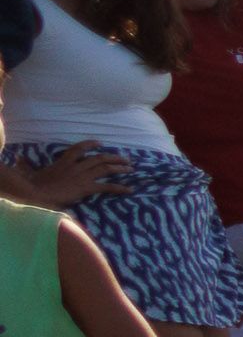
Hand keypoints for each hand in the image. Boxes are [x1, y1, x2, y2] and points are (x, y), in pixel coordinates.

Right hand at [4, 142, 129, 207]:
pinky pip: (108, 186)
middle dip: (114, 157)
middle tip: (126, 159)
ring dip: (120, 168)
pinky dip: (120, 188)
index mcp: (64, 162)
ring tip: (131, 169)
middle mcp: (76, 166)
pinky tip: (129, 190)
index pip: (79, 148)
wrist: (37, 193)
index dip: (91, 144)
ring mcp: (82, 176)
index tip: (100, 143)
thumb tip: (17, 159)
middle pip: (100, 158)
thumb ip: (27, 165)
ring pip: (106, 168)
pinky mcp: (87, 187)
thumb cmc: (33, 185)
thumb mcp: (31, 172)